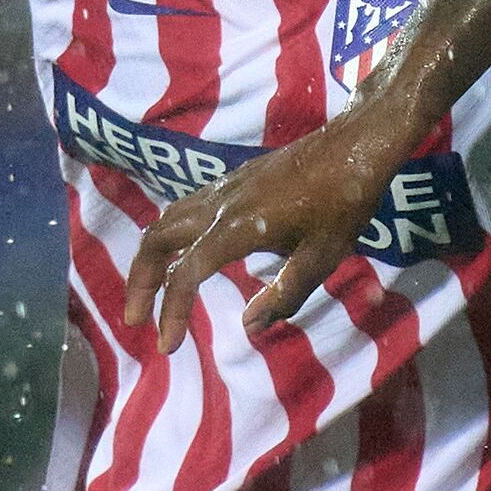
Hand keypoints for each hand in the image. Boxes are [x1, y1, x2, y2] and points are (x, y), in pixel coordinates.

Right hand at [118, 94, 434, 337]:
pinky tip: (182, 254)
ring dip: (150, 257)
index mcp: (237, 227)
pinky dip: (170, 235)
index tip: (167, 346)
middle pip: (156, 241)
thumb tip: (248, 326)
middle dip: (140, 282)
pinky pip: (184, 207)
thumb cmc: (345, 203)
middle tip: (135, 320)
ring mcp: (223, 188)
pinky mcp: (233, 180)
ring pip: (166, 220)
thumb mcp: (322, 258)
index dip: (171, 312)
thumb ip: (284, 295)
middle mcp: (219, 205)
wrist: (355, 144)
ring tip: (150, 291)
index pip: (185, 275)